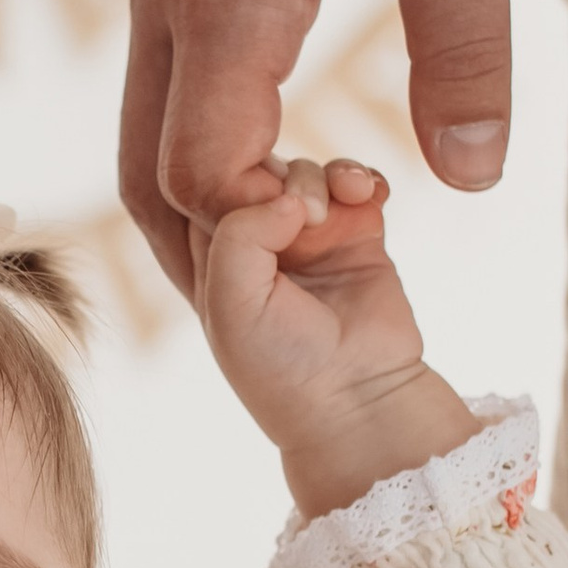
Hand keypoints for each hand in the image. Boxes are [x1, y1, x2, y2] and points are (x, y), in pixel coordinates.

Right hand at [123, 0, 513, 290]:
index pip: (201, 169)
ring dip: (197, 214)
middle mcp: (167, 1)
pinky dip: (197, 159)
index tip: (350, 225)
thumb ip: (468, 48)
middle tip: (295, 303)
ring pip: (138, 143)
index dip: (262, 230)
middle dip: (210, 259)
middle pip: (143, 180)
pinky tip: (271, 175)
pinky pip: (158, 96)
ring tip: (285, 259)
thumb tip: (471, 177)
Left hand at [193, 157, 476, 519]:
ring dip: (323, 176)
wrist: (357, 399)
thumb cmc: (280, 365)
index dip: (224, 171)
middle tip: (303, 212)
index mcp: (210, 258)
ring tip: (339, 204)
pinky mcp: (358, 234)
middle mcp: (256, 242)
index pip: (200, 186)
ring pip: (307, 172)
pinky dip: (362, 177)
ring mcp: (309, 236)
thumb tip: (290, 194)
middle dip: (276, 172)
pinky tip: (367, 195)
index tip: (251, 191)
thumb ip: (239, 233)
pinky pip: (356, 182)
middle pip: (256, 169)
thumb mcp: (230, 302)